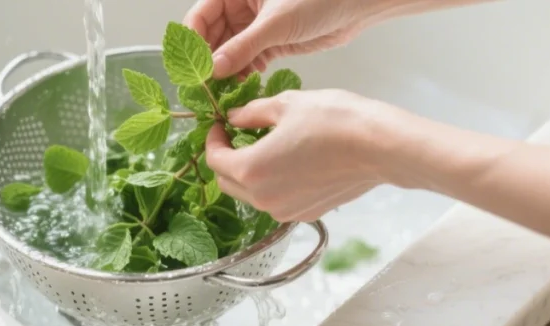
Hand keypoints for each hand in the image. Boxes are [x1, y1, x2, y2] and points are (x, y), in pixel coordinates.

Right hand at [184, 0, 381, 78]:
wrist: (355, 6)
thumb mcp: (275, 23)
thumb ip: (243, 47)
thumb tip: (214, 69)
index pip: (200, 16)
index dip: (194, 42)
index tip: (194, 68)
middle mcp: (241, 7)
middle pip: (212, 37)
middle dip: (209, 62)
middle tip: (206, 88)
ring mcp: (255, 26)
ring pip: (229, 52)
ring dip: (226, 72)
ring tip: (224, 92)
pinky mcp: (270, 43)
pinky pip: (248, 61)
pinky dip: (244, 74)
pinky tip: (243, 87)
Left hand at [205, 89, 402, 221]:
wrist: (380, 147)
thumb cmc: (335, 121)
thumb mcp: (286, 105)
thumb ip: (252, 113)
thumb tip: (235, 118)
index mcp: (251, 169)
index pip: (214, 160)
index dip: (213, 140)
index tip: (220, 125)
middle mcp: (263, 198)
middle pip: (228, 182)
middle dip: (227, 159)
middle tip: (237, 136)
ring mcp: (285, 211)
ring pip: (251, 195)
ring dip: (249, 173)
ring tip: (266, 147)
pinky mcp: (305, 214)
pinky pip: (276, 201)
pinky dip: (272, 184)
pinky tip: (289, 162)